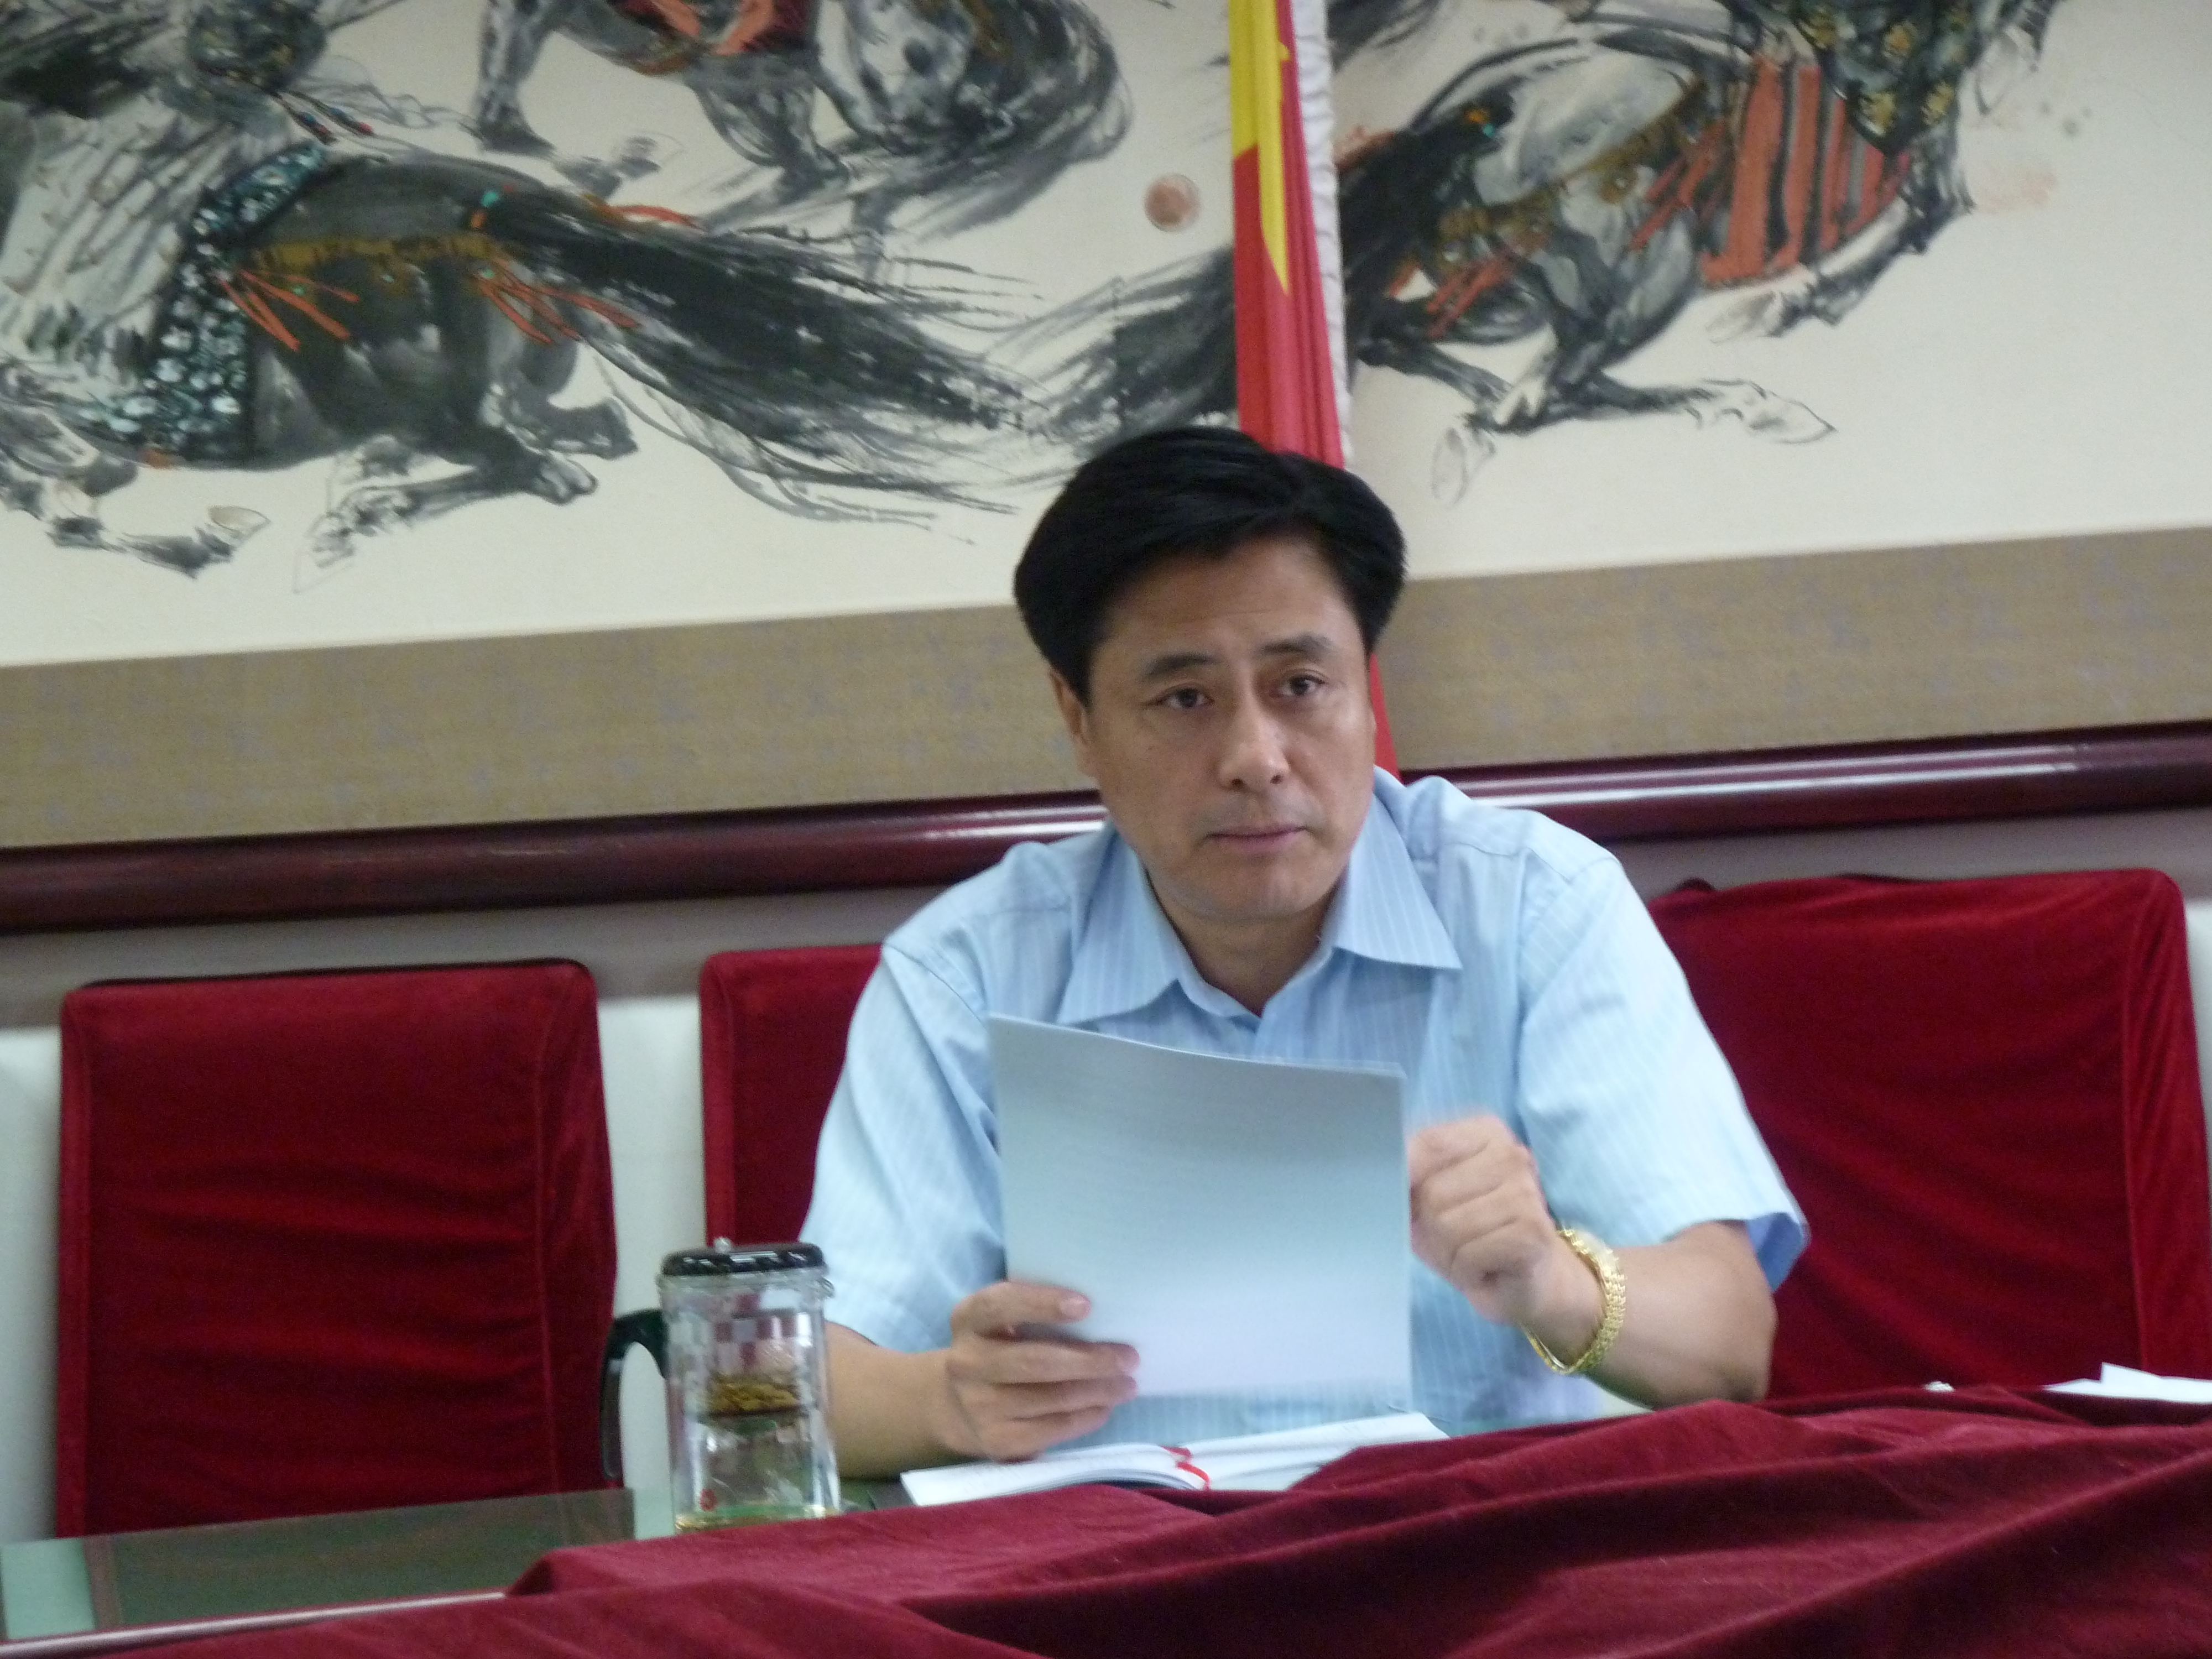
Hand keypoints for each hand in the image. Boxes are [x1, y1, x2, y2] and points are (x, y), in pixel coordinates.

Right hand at [929, 1280, 1138, 1462]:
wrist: (957, 1404)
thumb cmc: (999, 1347)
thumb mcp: (1002, 1321)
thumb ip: (1034, 1311)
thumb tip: (1103, 1315)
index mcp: (968, 1319)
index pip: (1002, 1305)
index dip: (1043, 1303)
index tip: (1086, 1305)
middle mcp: (967, 1363)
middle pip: (1035, 1361)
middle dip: (1089, 1360)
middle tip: (1129, 1357)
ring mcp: (979, 1406)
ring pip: (1051, 1398)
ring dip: (1098, 1391)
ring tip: (1127, 1383)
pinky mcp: (997, 1441)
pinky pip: (1052, 1429)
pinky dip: (1086, 1417)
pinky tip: (1105, 1407)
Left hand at [1408, 1116, 1592, 1340]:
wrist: (1527, 1280)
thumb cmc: (1470, 1235)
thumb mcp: (1430, 1198)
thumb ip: (1409, 1175)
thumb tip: (1382, 1172)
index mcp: (1485, 1132)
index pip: (1428, 1144)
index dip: (1403, 1178)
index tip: (1404, 1202)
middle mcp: (1511, 1154)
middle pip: (1433, 1191)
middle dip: (1430, 1228)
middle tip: (1452, 1240)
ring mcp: (1527, 1192)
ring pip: (1447, 1225)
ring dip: (1448, 1254)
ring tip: (1469, 1255)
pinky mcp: (1533, 1232)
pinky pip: (1468, 1254)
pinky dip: (1465, 1271)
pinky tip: (1485, 1269)